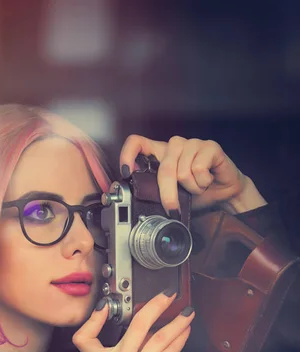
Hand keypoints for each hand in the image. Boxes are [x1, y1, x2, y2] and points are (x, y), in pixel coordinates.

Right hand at [72, 292, 194, 351]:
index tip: (104, 306)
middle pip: (136, 325)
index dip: (92, 320)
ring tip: (186, 312)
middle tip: (168, 295)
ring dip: (176, 321)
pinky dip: (180, 336)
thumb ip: (129, 350)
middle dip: (156, 305)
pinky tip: (186, 330)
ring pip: (158, 335)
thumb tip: (149, 322)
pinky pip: (169, 348)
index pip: (84, 340)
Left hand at [119, 135, 266, 214]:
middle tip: (173, 209)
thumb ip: (154, 189)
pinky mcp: (210, 147)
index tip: (126, 172)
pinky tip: (207, 181)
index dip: (128, 155)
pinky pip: (198, 169)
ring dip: (191, 188)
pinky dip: (203, 183)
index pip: (137, 142)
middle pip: (164, 169)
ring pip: (182, 172)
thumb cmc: (196, 192)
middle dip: (168, 194)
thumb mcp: (171, 194)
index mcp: (161, 153)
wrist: (224, 194)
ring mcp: (192, 143)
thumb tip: (134, 197)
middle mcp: (174, 145)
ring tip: (197, 187)